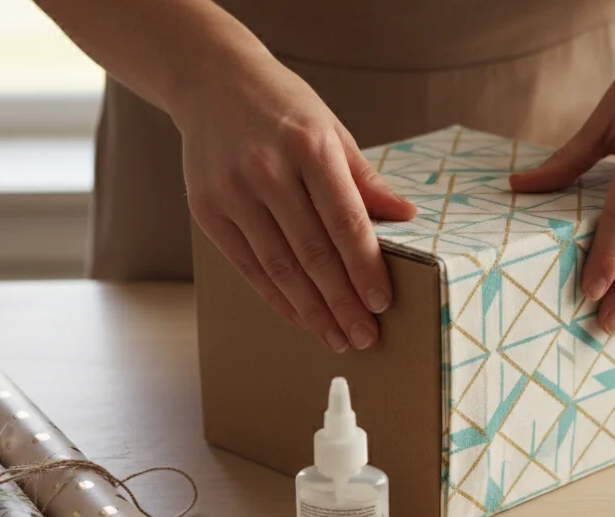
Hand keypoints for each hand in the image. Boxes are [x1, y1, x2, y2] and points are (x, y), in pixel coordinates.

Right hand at [177, 53, 415, 351]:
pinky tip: (301, 318)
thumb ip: (365, 180)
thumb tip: (407, 216)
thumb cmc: (283, 107)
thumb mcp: (332, 130)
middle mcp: (268, 170)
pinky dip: (277, 298)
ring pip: (279, 267)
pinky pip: (248, 266)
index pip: (344, 221)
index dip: (364, 268)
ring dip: (312, 311)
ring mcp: (232, 192)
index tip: (381, 303)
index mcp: (310, 147)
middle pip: (312, 253)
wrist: (211, 80)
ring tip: (337, 338)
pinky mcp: (207, 210)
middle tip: (365, 337)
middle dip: (342, 303)